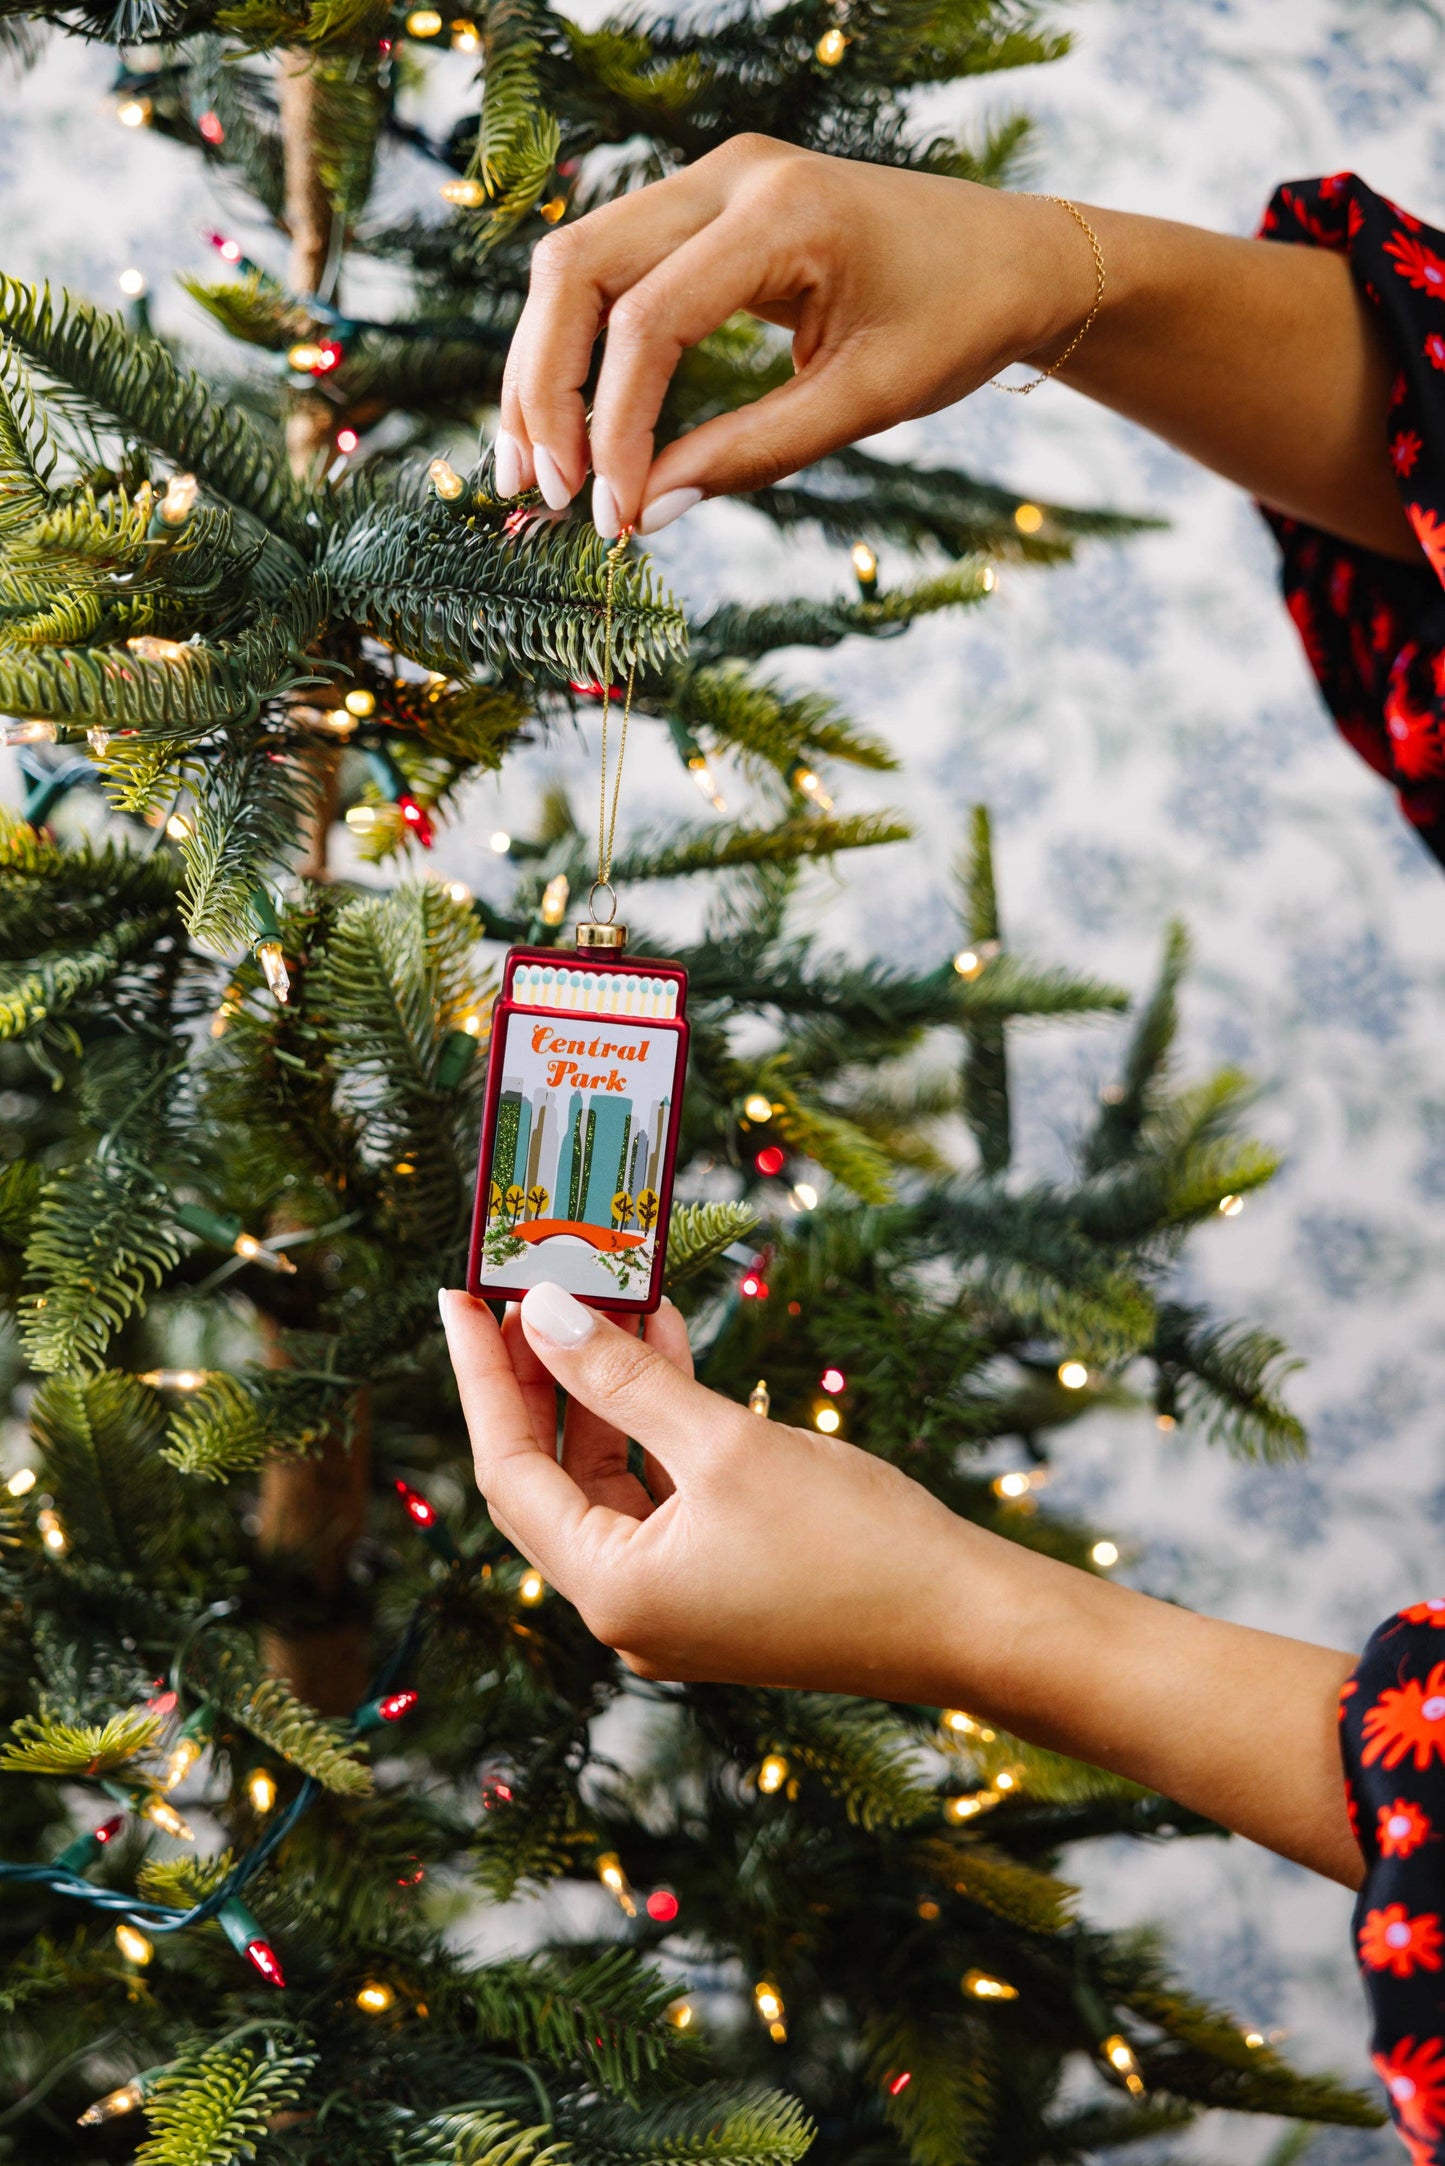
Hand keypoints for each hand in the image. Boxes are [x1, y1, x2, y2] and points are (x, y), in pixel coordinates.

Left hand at [438, 1280, 972, 1699]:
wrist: (968, 1621)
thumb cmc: (854, 1540)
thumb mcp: (726, 1444)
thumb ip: (626, 1380)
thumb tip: (544, 1315)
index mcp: (611, 1592)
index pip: (508, 1470)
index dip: (481, 1375)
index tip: (459, 1296)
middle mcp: (628, 1610)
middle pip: (550, 1477)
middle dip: (540, 1378)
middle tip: (527, 1288)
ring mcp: (674, 1605)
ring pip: (609, 1481)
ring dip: (605, 1393)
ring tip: (606, 1299)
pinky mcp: (719, 1590)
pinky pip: (661, 1496)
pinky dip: (657, 1427)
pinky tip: (670, 1351)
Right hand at [493, 135, 1096, 534]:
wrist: (1013, 255)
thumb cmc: (957, 324)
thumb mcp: (866, 402)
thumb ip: (754, 455)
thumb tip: (648, 514)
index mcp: (783, 212)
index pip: (649, 321)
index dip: (614, 427)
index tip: (616, 517)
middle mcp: (731, 173)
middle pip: (577, 269)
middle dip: (544, 387)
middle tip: (544, 492)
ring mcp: (711, 179)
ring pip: (575, 262)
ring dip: (542, 366)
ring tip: (536, 469)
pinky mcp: (704, 206)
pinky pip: (609, 266)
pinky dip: (577, 345)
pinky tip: (569, 423)